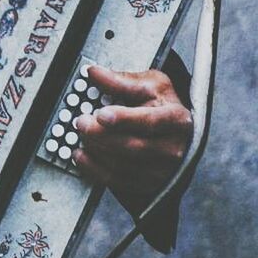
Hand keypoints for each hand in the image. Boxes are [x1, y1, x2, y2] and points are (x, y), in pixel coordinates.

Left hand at [73, 66, 192, 198]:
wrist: (177, 132)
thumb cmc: (163, 106)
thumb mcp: (150, 85)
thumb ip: (122, 80)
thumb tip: (95, 73)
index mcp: (176, 120)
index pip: (150, 122)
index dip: (124, 119)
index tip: (101, 115)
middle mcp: (173, 148)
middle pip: (133, 147)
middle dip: (101, 135)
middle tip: (81, 122)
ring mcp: (162, 170)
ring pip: (124, 166)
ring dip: (96, 151)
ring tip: (80, 135)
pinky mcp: (148, 184)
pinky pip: (118, 181)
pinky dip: (95, 170)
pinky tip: (81, 155)